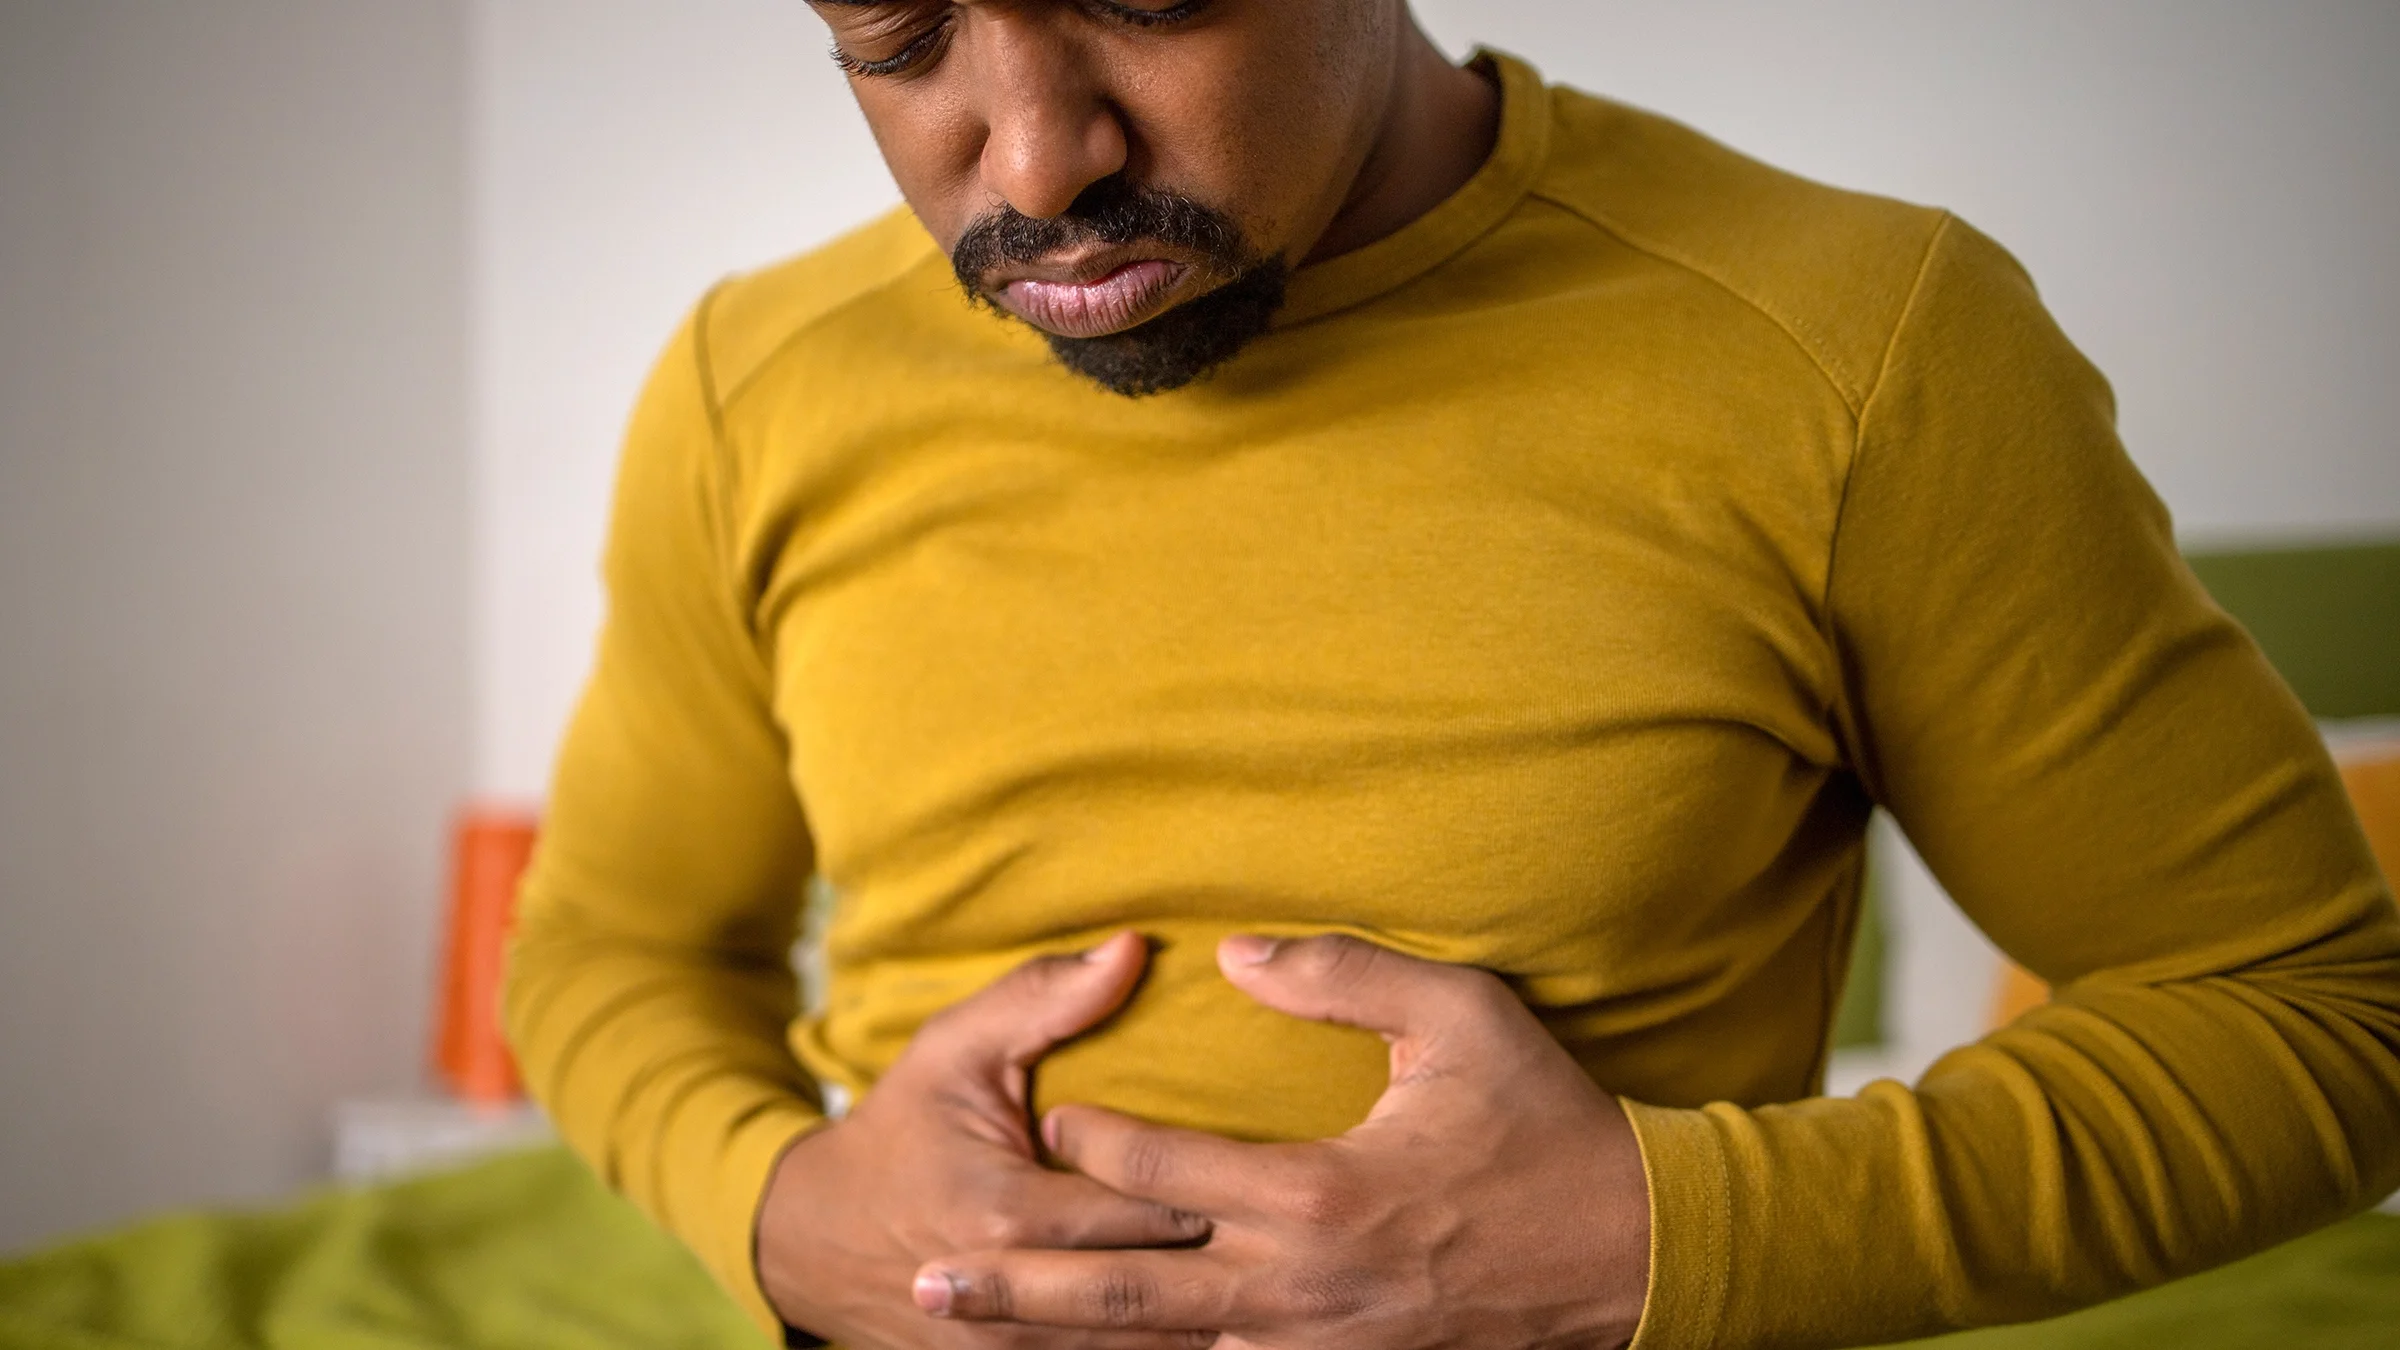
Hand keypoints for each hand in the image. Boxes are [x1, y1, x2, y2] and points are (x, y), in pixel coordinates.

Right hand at [757, 932, 1215, 1349]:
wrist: (814, 1240)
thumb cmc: (903, 1128)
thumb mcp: (958, 1048)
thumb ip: (1047, 997)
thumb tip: (1135, 946)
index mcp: (1006, 1214)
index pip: (1149, 1216)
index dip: (1209, 1192)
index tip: (1255, 1168)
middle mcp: (1011, 1300)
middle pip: (1158, 1293)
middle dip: (1221, 1260)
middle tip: (1275, 1223)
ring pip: (1144, 1348)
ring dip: (1199, 1312)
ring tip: (1257, 1269)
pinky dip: (1155, 1342)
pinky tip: (1203, 1313)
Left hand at [910, 935, 1651, 1349]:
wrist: (1632, 1256)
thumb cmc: (1545, 1126)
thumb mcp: (1462, 1018)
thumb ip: (1341, 975)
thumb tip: (1233, 948)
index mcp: (1317, 1194)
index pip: (1161, 1167)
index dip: (1091, 1136)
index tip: (1047, 1111)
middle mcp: (1299, 1286)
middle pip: (1124, 1293)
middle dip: (1019, 1286)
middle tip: (928, 1275)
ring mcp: (1316, 1346)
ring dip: (1064, 1339)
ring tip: (978, 1326)